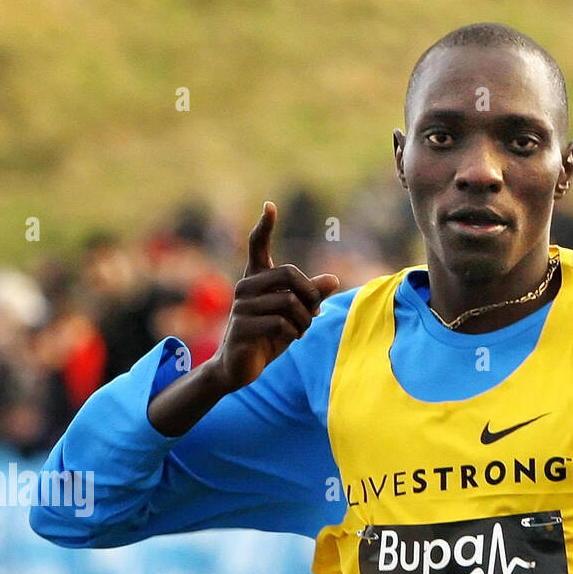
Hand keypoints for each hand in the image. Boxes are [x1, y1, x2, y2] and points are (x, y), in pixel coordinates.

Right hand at [212, 201, 339, 391]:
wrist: (239, 367)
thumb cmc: (267, 337)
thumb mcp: (294, 315)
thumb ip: (311, 297)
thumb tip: (333, 280)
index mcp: (256, 279)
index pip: (257, 245)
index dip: (264, 226)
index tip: (270, 206)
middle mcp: (245, 287)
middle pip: (289, 274)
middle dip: (310, 294)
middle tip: (314, 312)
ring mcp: (241, 306)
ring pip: (289, 302)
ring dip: (304, 320)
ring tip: (302, 330)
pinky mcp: (242, 326)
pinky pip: (281, 323)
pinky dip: (295, 332)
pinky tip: (292, 338)